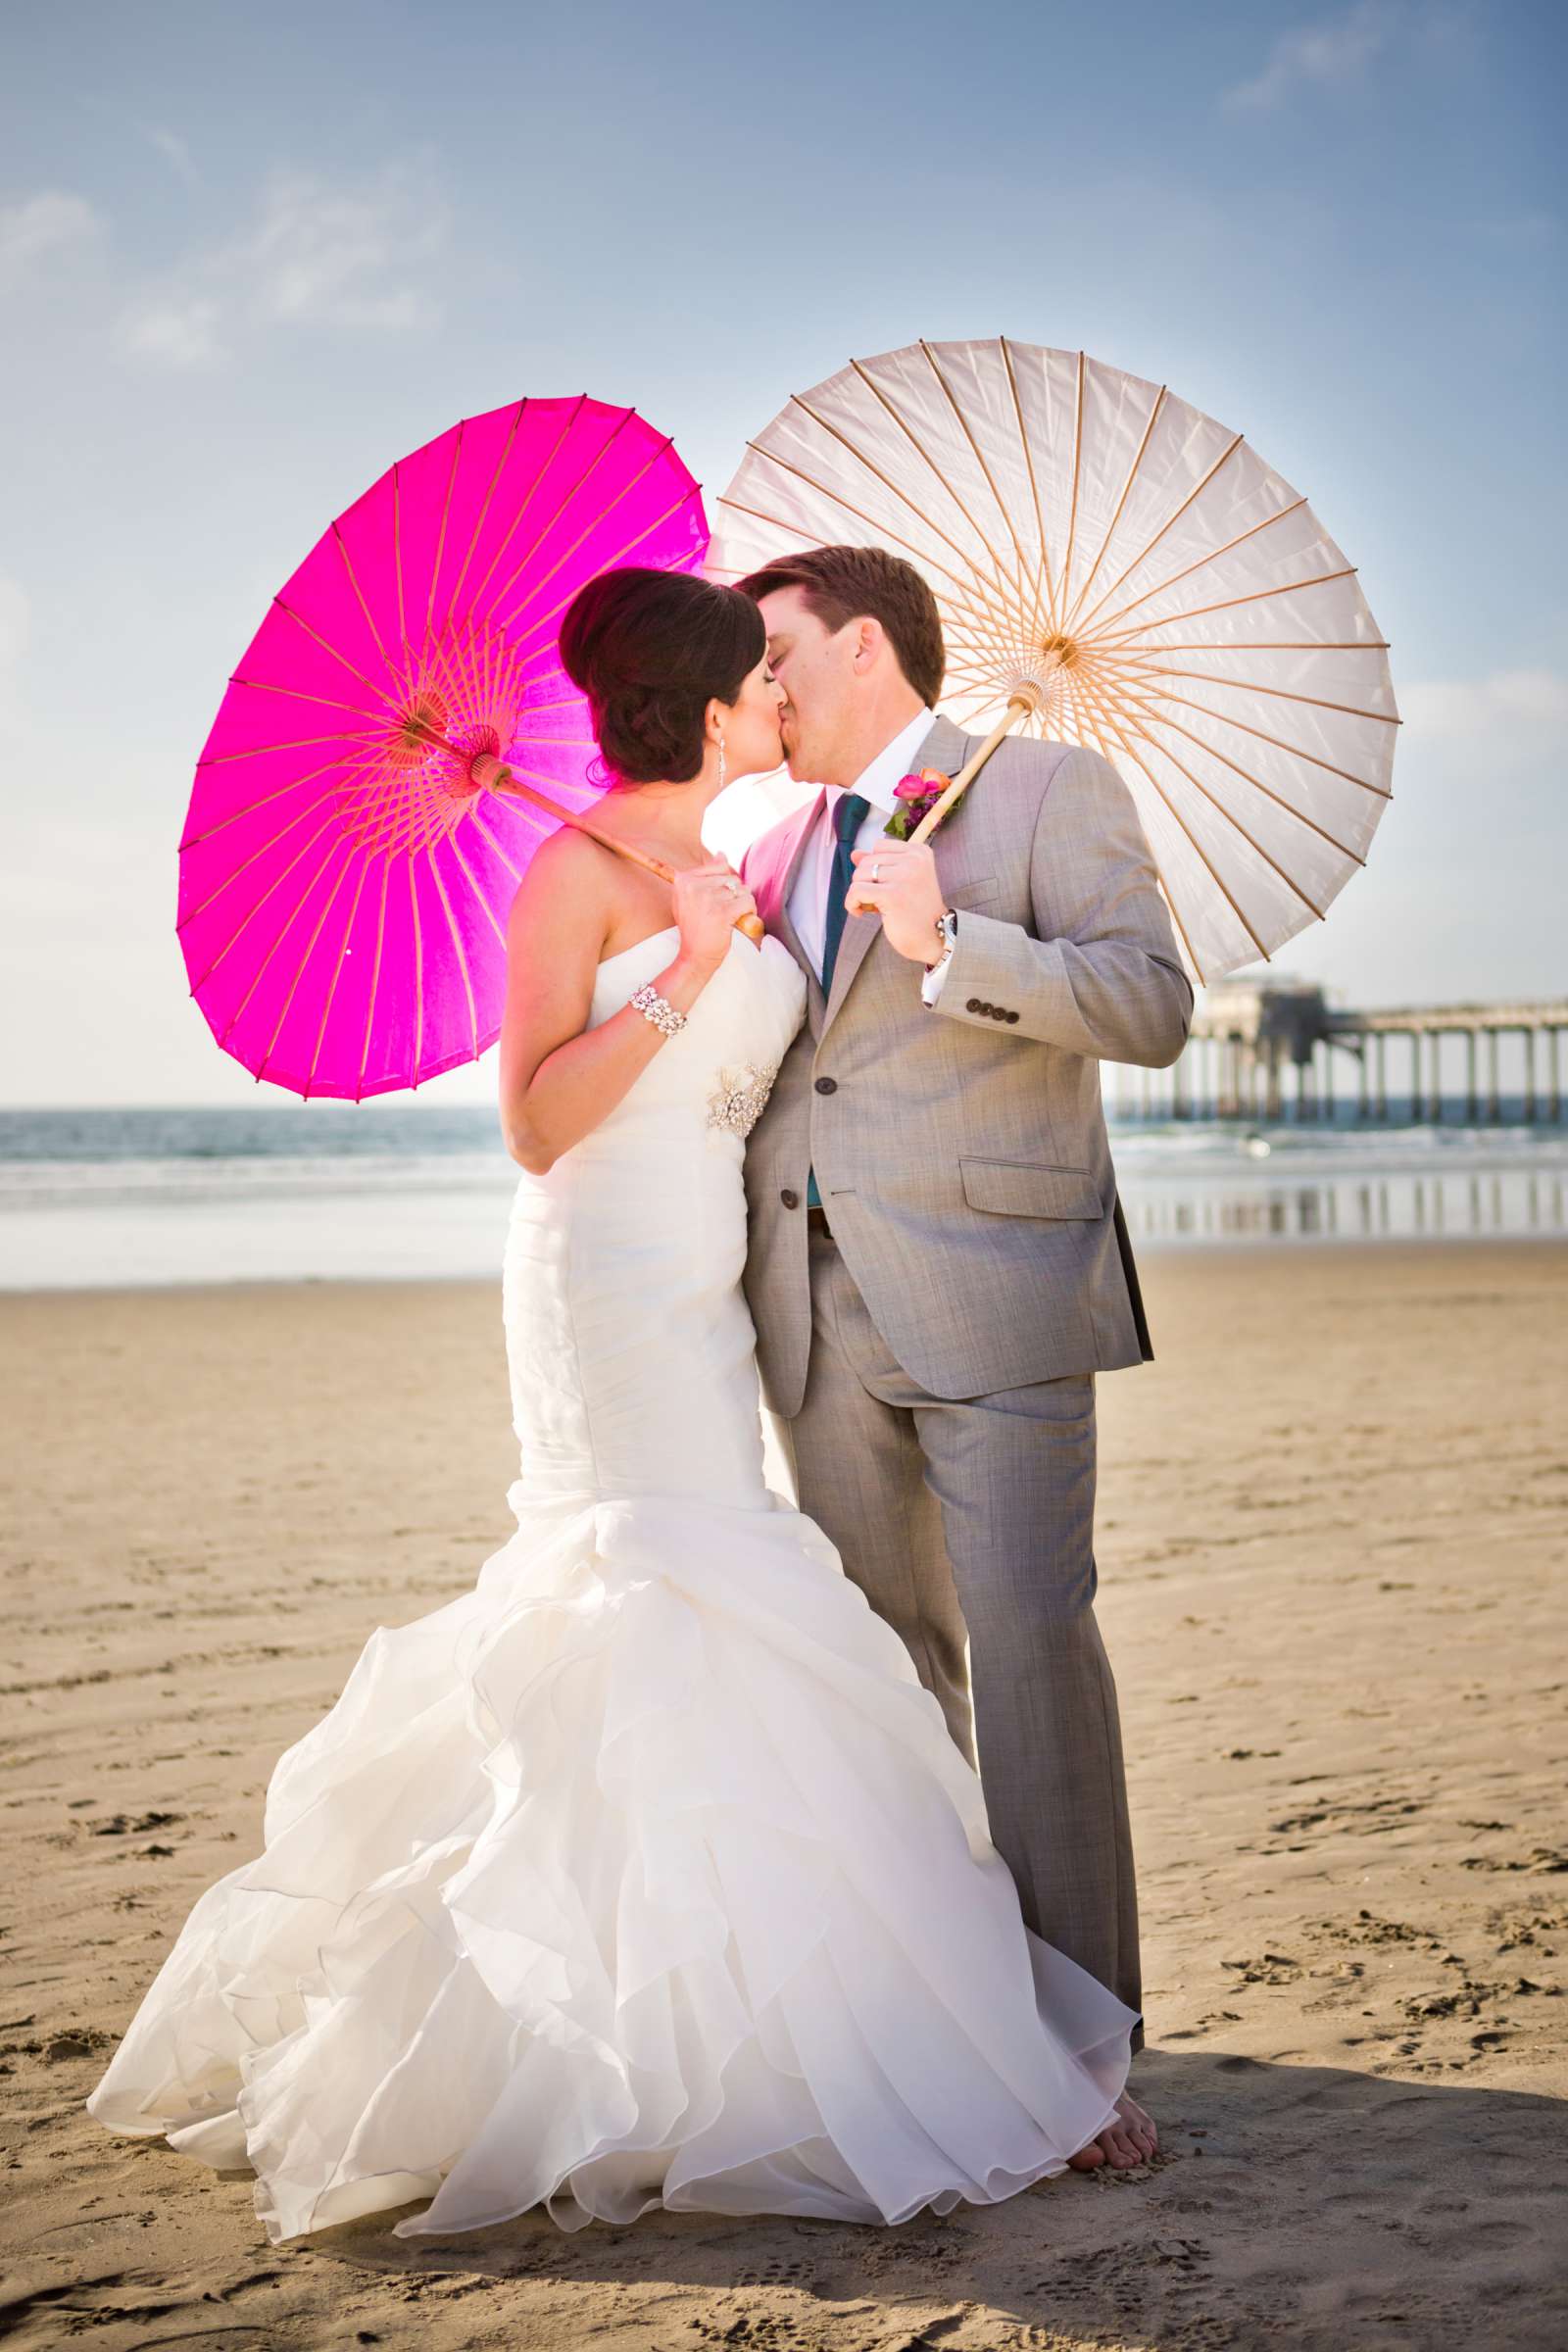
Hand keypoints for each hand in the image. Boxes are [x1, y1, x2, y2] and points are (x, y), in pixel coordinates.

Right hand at [672, 858, 756, 974]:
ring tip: (730, 918)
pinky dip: (749, 911)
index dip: (724, 885)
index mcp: (683, 880)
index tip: (714, 902)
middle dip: (734, 895)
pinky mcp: (722, 912)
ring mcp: (707, 898)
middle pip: (731, 878)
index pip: (718, 867)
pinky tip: (740, 920)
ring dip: (742, 904)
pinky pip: (747, 901)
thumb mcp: (692, 898)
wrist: (694, 956)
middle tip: (723, 913)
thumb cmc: (695, 928)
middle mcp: (692, 886)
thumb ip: (705, 875)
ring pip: (741, 889)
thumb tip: (722, 854)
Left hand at [847, 841, 946, 963]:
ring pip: (859, 874)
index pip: (879, 846)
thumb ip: (879, 864)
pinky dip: (852, 903)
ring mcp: (904, 876)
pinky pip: (856, 891)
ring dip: (858, 893)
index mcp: (919, 852)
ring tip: (872, 906)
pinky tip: (861, 912)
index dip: (874, 866)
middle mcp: (914, 860)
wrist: (934, 937)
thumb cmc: (916, 911)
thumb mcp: (900, 881)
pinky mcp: (892, 894)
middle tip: (877, 900)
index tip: (882, 885)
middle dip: (864, 882)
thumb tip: (854, 853)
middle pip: (867, 861)